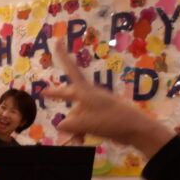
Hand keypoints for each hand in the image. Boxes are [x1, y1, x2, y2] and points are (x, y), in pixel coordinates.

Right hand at [44, 42, 172, 158]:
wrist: (135, 129)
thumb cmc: (110, 121)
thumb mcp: (85, 124)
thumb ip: (69, 124)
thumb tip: (61, 124)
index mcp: (86, 92)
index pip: (71, 70)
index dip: (63, 56)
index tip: (58, 40)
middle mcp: (90, 96)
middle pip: (70, 94)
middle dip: (58, 96)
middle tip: (44, 94)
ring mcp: (96, 106)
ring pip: (77, 114)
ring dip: (74, 127)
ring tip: (78, 139)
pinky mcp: (102, 116)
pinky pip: (85, 121)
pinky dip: (82, 130)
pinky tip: (82, 140)